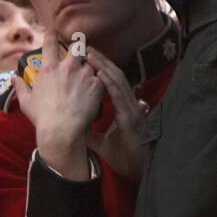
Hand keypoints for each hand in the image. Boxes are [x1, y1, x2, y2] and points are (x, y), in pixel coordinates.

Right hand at [12, 29, 103, 179]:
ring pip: (92, 62)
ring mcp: (84, 75)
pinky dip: (99, 81)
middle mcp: (68, 68)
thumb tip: (14, 78)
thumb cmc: (42, 118)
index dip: (52, 34)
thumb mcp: (26, 102)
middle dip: (80, 45)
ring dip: (91, 66)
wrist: (62, 130)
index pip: (50, 44)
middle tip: (80, 49)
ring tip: (89, 75)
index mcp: (49, 69)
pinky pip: (101, 77)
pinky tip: (97, 88)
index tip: (54, 31)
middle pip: (78, 46)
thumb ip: (20, 87)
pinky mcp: (97, 84)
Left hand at [82, 47, 146, 181]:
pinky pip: (120, 97)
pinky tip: (101, 74)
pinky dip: (110, 84)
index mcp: (123, 108)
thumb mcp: (103, 144)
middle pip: (114, 77)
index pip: (111, 83)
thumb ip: (91, 133)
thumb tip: (76, 128)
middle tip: (86, 47)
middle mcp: (128, 104)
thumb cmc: (126, 156)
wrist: (140, 169)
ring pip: (117, 82)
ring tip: (90, 54)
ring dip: (104, 67)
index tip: (87, 57)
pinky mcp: (131, 117)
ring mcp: (131, 109)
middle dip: (100, 61)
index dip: (101, 68)